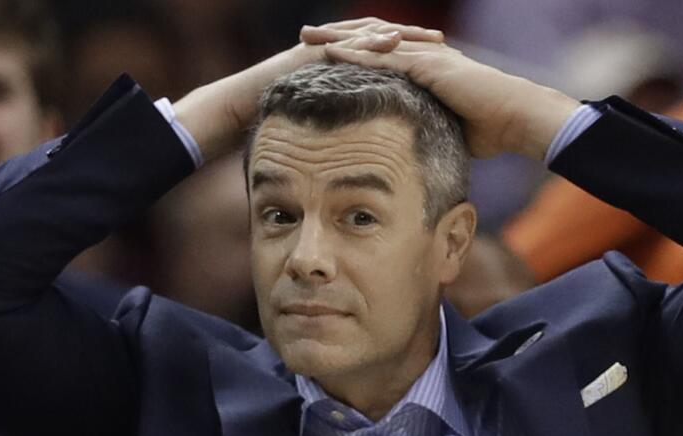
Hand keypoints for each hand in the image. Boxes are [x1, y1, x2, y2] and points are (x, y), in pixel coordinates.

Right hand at [174, 18, 444, 159]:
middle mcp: (334, 52)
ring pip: (364, 34)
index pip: (385, 58)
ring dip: (395, 34)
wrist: (238, 109)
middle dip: (411, 38)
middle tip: (442, 40)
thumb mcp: (325, 128)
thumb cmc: (278, 125)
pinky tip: (391, 44)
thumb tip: (377, 154)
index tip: (444, 62)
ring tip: (423, 37)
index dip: (413, 57)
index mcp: (344, 68)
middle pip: (380, 38)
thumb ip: (349, 131)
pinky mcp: (307, 49)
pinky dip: (366, 42)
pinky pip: (342, 43)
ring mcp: (320, 47)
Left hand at [322, 39, 580, 159]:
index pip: (382, 49)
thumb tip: (414, 150)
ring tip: (309, 37)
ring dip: (339, 38)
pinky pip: (386, 55)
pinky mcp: (429, 64)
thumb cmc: (491, 129)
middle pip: (371, 36)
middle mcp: (424, 52)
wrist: (516, 118)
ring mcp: (426, 55)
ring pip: (373, 39)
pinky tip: (333, 52)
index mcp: (427, 64)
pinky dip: (358, 52)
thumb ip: (428, 127)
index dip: (354, 48)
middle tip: (305, 35)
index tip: (325, 51)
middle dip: (338, 34)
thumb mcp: (450, 127)